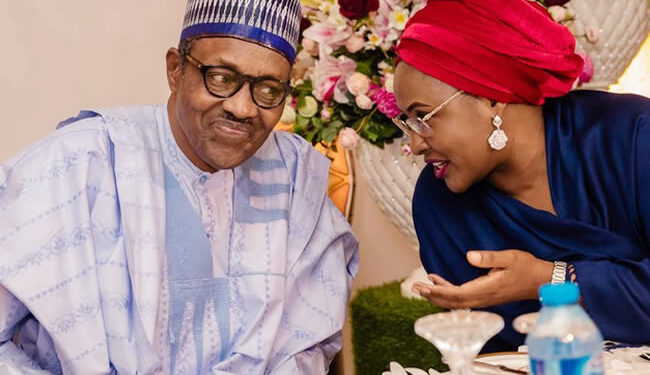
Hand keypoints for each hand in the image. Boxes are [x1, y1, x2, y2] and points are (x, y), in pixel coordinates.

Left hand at [412, 250, 552, 308]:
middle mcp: (484, 297)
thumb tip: (469, 257)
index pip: (458, 294)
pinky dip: (448, 294)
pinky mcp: (486, 297)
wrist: (543, 281)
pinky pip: (463, 299)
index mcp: (488, 288)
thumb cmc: (527, 267)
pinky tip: (439, 284)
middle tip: (414, 287)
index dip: (439, 291)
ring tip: (421, 287)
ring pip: (456, 302)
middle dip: (432, 295)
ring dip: (438, 296)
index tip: (424, 285)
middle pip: (453, 301)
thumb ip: (490, 258)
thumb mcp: (511, 257)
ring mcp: (485, 299)